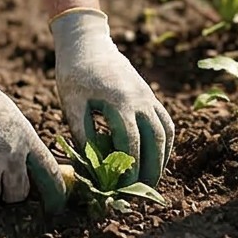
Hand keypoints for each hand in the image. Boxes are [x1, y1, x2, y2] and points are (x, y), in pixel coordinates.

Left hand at [50, 8, 173, 184]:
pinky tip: (157, 159)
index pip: (131, 142)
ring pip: (165, 133)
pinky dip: (165, 144)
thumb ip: (83, 134)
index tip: (121, 190)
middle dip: (149, 170)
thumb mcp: (71, 104)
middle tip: (140, 194)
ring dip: (161, 160)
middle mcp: (140, 99)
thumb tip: (93, 166)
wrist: (88, 43)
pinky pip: (166, 123)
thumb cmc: (74, 74)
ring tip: (150, 182)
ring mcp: (149, 97)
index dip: (128, 169)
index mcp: (119, 101)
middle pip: (155, 141)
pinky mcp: (150, 96)